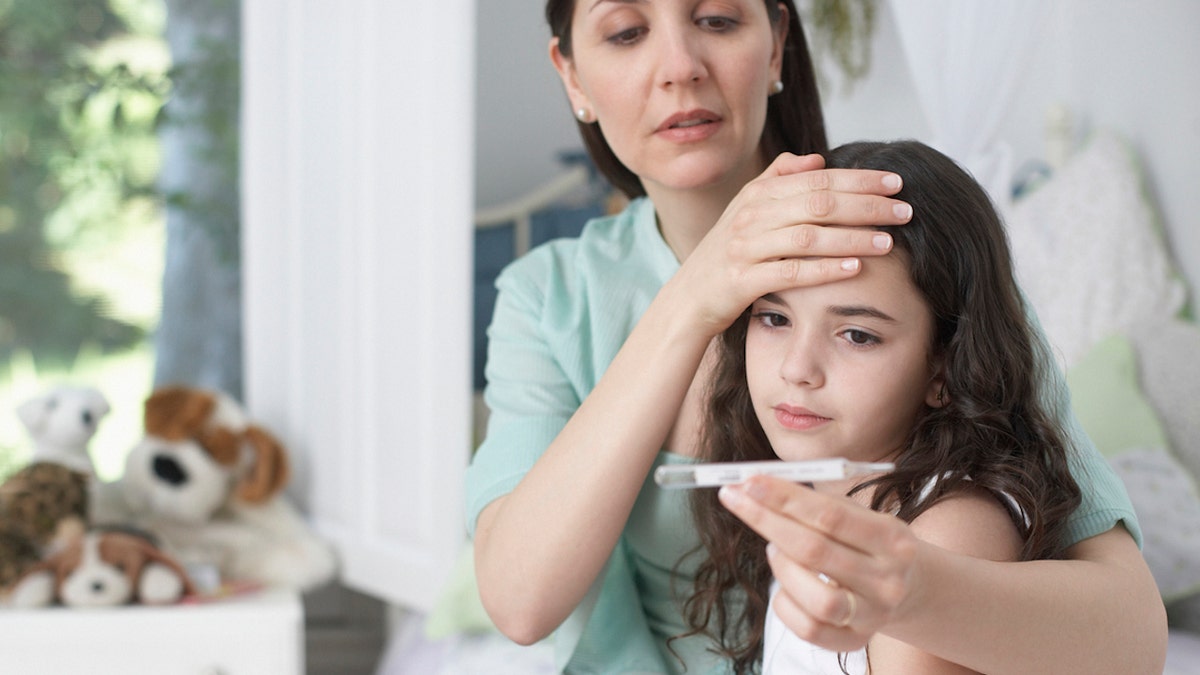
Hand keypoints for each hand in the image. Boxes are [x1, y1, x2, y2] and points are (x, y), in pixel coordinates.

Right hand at [672, 152, 912, 334]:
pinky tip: (854, 268)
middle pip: (819, 203)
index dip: (860, 179)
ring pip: (808, 236)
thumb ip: (779, 180)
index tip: (896, 182)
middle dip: (867, 205)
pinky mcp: (742, 280)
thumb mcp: (746, 210)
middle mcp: (751, 216)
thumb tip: (818, 158)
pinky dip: (824, 269)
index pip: (819, 179)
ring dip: (852, 237)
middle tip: (905, 211)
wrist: (688, 297)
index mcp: (759, 195)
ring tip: (889, 241)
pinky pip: (790, 272)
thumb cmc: (727, 254)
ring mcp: (745, 248)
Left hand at [717, 475, 919, 652]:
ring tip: (774, 548)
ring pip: (815, 597)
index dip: (785, 498)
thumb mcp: (860, 517)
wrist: (910, 589)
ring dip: (781, 566)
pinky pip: (808, 628)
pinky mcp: (854, 641)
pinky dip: (784, 601)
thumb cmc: (868, 543)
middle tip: (734, 499)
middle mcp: (888, 579)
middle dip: (766, 520)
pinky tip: (784, 583)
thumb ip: (816, 504)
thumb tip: (757, 486)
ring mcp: (873, 615)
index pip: (831, 515)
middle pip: (815, 551)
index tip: (749, 481)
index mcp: (893, 539)